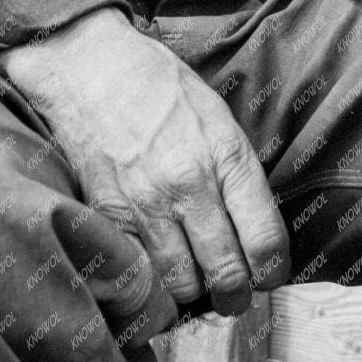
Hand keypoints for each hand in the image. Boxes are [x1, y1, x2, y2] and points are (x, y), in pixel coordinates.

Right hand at [0, 10, 289, 320]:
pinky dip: (153, 282)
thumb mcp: (216, 115)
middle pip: (227, 275)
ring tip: (195, 280)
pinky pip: (141, 273)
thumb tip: (255, 231)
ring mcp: (147, 205)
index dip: (273, 270)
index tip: (268, 274)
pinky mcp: (109, 217)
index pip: (265, 240)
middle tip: (235, 294)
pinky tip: (157, 267)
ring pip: (183, 285)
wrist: (89, 67)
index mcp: (225, 154)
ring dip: (194, 291)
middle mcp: (189, 185)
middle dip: (237, 295)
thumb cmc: (158, 85)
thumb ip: (237, 174)